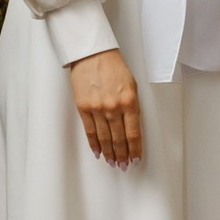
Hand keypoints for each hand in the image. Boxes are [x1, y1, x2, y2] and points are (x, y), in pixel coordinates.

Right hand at [70, 48, 141, 164]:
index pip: (133, 133)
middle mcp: (113, 107)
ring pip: (105, 138)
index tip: (136, 159)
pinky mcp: (83, 107)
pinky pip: (90, 131)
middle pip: (119, 139)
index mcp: (129, 101)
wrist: (92, 54)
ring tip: (113, 163)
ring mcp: (97, 108)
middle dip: (123, 155)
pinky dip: (94, 144)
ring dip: (109, 153)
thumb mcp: (131, 85)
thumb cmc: (113, 67)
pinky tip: (98, 152)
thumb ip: (132, 106)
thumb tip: (131, 127)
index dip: (135, 149)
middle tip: (124, 165)